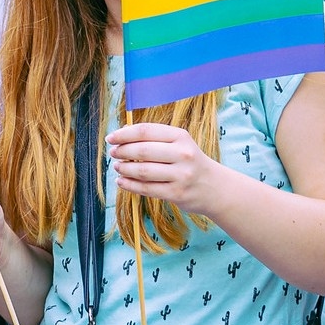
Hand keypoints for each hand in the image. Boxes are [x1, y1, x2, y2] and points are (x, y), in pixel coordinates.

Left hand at [107, 123, 222, 208]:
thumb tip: (122, 134)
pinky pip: (147, 189)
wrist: (214, 187)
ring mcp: (181, 175)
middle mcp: (183, 154)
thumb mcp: (179, 144)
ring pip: (143, 171)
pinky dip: (130, 185)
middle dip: (122, 151)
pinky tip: (122, 181)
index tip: (111, 138)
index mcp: (181, 136)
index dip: (124, 134)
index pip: (146, 131)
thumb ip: (154, 138)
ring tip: (117, 167)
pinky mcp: (177, 193)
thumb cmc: (189, 162)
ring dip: (125, 169)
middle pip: (143, 150)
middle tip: (113, 153)